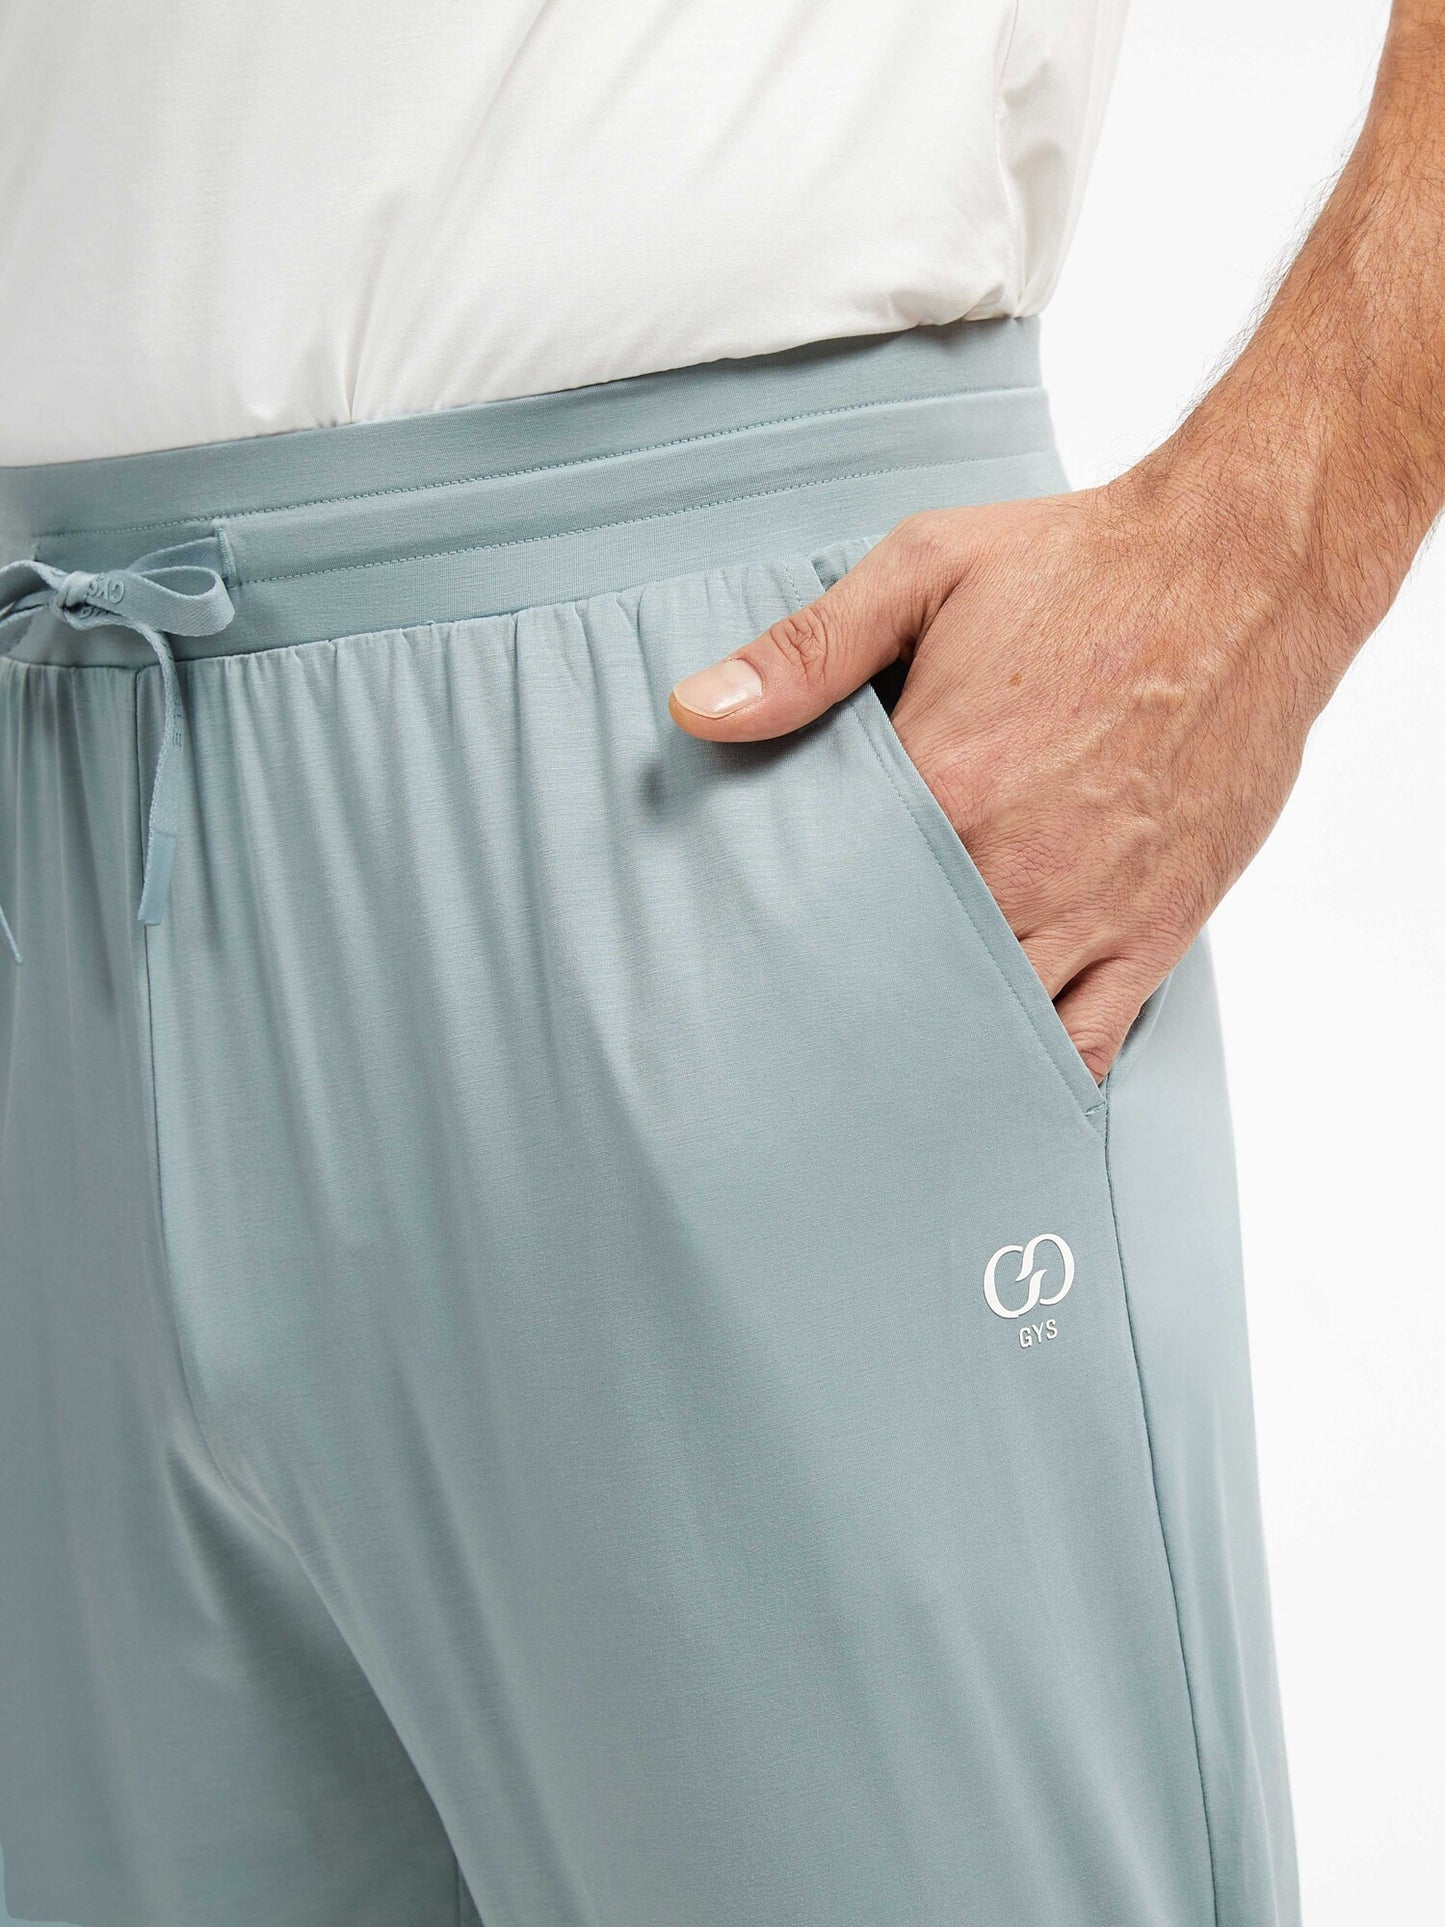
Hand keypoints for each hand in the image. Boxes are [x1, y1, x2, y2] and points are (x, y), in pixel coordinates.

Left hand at [668, 470, 1336, 1079]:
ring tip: (874, 1074)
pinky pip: (1090, 1042)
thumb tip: (696, 710)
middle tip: (796, 1037)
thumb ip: (808, 651)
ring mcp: (1088, 909)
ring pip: (985, 1024)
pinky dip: (1036, 1073)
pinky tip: (990, 1084)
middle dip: (848, 1006)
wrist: (1248, 568)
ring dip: (931, 1050)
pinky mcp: (1155, 928)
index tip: (747, 965)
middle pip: (899, 978)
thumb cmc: (1085, 565)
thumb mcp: (926, 569)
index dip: (785, 940)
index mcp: (943, 785)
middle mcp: (1011, 866)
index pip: (828, 904)